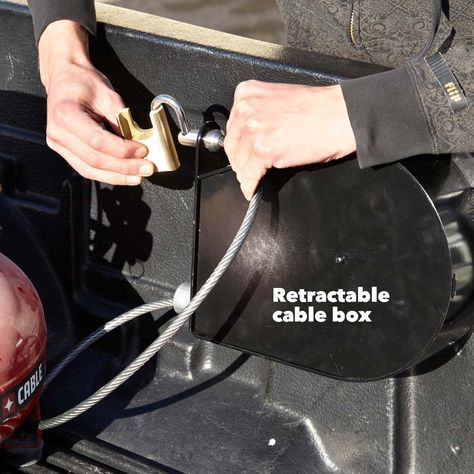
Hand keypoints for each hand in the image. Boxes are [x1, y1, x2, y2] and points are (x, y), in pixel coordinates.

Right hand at [39, 21, 152, 185]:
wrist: (64, 76)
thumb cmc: (83, 82)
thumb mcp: (108, 95)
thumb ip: (123, 121)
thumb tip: (140, 142)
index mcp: (66, 114)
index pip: (98, 141)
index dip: (123, 150)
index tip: (144, 151)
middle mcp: (58, 132)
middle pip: (95, 160)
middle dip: (124, 167)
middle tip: (147, 168)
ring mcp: (58, 144)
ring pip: (90, 169)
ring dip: (117, 176)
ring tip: (138, 176)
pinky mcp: (64, 151)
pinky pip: (86, 169)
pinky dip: (107, 174)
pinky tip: (124, 175)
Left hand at [224, 80, 356, 199]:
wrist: (342, 115)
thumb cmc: (318, 108)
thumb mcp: (277, 100)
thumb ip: (259, 114)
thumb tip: (248, 137)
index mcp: (247, 94)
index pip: (232, 127)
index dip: (239, 145)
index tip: (243, 153)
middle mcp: (246, 110)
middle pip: (232, 146)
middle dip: (240, 161)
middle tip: (249, 169)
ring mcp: (254, 131)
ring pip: (240, 163)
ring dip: (246, 175)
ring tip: (253, 180)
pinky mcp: (265, 152)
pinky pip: (250, 176)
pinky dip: (250, 187)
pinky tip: (253, 190)